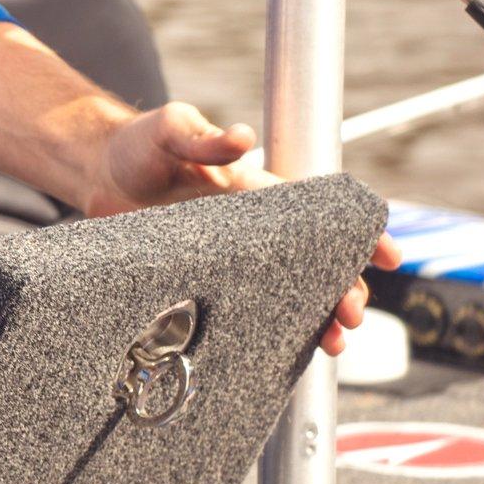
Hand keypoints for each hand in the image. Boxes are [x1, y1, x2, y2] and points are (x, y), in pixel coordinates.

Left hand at [79, 102, 401, 356]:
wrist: (96, 172)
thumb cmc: (140, 145)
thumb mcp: (171, 130)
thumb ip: (205, 137)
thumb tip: (242, 137)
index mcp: (256, 193)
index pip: (320, 214)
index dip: (359, 233)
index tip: (387, 256)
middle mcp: (251, 231)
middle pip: (313, 264)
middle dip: (344, 290)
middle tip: (353, 316)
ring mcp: (227, 260)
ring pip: (285, 294)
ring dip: (313, 319)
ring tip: (333, 345)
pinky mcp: (198, 281)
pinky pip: (240, 310)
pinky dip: (265, 331)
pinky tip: (282, 354)